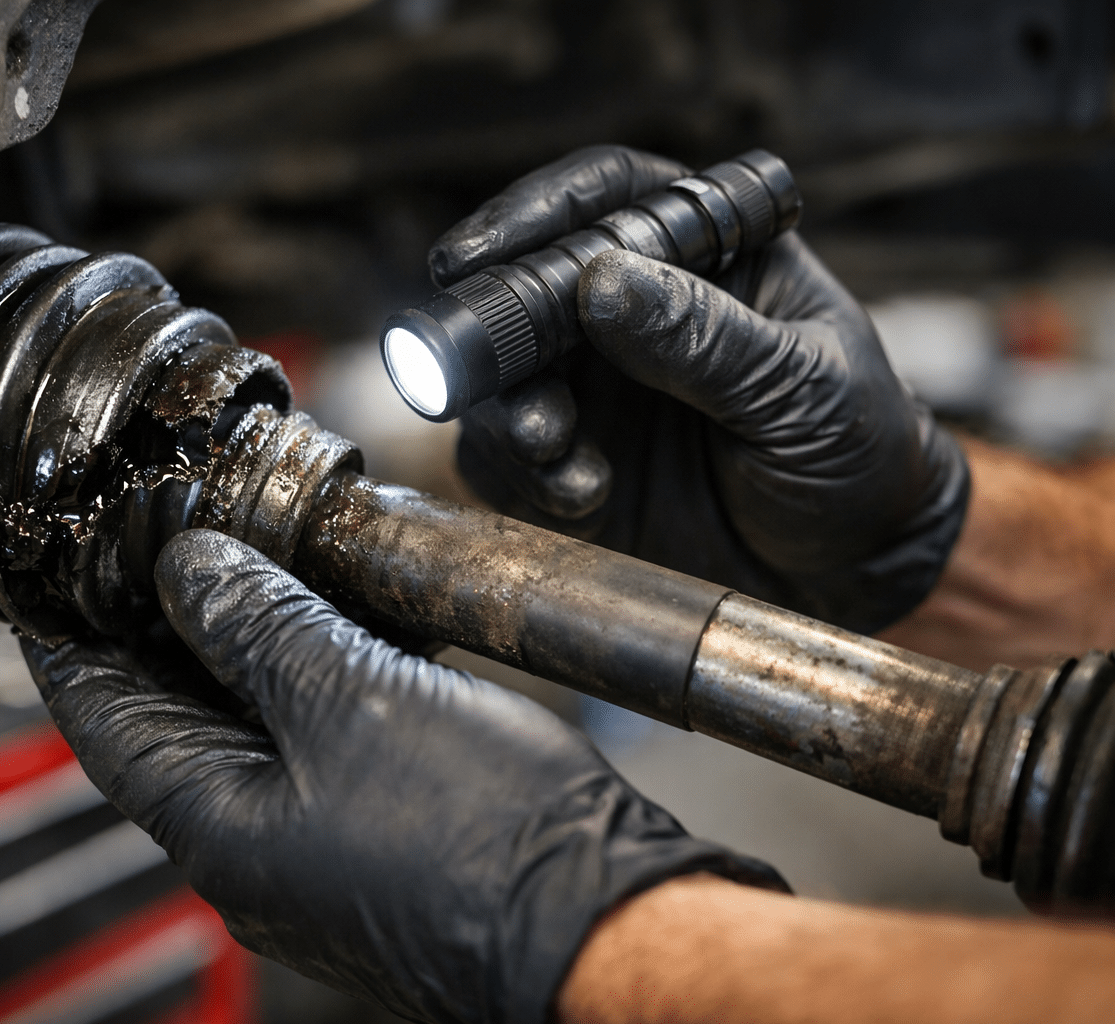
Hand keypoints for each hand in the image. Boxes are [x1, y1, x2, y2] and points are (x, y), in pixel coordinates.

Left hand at [22, 530, 784, 1023]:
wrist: (603, 917)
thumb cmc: (484, 839)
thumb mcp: (348, 700)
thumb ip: (258, 626)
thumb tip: (191, 571)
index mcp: (217, 826)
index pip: (101, 719)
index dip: (69, 640)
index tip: (53, 577)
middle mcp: (254, 842)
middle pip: (171, 715)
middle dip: (158, 625)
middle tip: (147, 543)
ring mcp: (316, 837)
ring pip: (251, 720)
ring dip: (242, 641)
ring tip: (236, 556)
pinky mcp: (379, 824)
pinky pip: (318, 734)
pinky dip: (312, 671)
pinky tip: (333, 614)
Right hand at [432, 145, 969, 633]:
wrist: (854, 571)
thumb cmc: (858, 452)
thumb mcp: (806, 387)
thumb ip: (708, 336)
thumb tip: (605, 281)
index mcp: (704, 257)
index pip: (608, 201)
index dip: (536, 212)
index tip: (482, 253)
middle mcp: (632, 316)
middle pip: (527, 286)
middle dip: (498, 326)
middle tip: (485, 364)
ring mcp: (595, 393)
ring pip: (503, 378)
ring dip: (510, 409)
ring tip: (552, 445)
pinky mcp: (569, 468)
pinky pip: (505, 462)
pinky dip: (523, 476)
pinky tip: (583, 494)